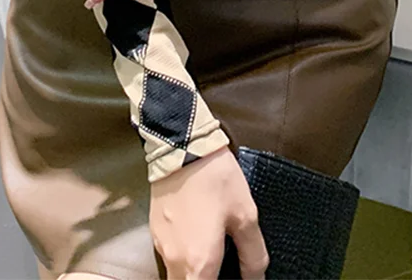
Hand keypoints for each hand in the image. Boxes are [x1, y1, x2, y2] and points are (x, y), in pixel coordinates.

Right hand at [150, 146, 268, 279]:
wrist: (182, 146)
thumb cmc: (216, 179)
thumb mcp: (245, 213)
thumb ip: (253, 253)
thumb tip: (257, 278)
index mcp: (200, 263)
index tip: (230, 277)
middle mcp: (176, 261)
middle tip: (221, 270)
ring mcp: (161, 246)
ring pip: (175, 276)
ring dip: (192, 274)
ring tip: (211, 257)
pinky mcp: (154, 231)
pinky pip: (168, 257)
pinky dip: (182, 258)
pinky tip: (197, 239)